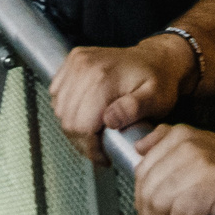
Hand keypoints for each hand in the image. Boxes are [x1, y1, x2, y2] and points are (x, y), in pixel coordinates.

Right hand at [48, 39, 185, 161]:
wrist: (155, 58)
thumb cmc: (158, 81)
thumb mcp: (156, 99)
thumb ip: (133, 109)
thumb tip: (109, 120)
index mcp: (103, 78)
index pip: (81, 126)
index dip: (90, 148)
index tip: (104, 157)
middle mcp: (85, 66)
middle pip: (67, 119)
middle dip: (81, 141)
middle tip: (99, 149)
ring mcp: (76, 61)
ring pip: (59, 109)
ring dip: (73, 126)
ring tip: (93, 133)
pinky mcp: (73, 60)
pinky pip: (57, 93)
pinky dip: (66, 108)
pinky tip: (84, 113)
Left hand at [130, 126, 214, 214]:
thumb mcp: (201, 146)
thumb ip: (167, 141)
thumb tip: (138, 149)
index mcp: (180, 135)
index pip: (142, 171)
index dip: (141, 202)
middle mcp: (186, 145)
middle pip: (148, 190)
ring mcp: (198, 164)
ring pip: (160, 205)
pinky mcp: (209, 186)